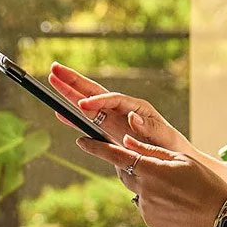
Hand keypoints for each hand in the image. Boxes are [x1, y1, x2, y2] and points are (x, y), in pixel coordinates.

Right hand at [47, 63, 197, 156]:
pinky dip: (74, 117)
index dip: (97, 102)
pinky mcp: (109, 130)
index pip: (113, 100)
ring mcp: (114, 119)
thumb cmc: (170, 146)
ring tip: (53, 80)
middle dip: (75, 81)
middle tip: (54, 69)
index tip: (82, 106)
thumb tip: (131, 117)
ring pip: (88, 103)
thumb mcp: (162, 136)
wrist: (174, 157)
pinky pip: (89, 122)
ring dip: (70, 93)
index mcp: (136, 107)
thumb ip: (147, 127)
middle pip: (95, 91)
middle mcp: (122, 109)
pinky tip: (60, 113)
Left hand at [75, 132, 226, 226]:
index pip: (116, 156)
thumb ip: (150, 151)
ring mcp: (145, 208)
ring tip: (171, 186)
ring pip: (136, 190)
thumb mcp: (180, 160)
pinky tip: (173, 201)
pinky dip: (153, 199)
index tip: (81, 140)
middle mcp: (143, 191)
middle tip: (147, 162)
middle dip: (129, 165)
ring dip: (145, 184)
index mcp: (150, 170)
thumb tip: (127, 142)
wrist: (221, 218)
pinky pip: (145, 205)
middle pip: (124, 173)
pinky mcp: (150, 221)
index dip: (96, 148)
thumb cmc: (205, 183)